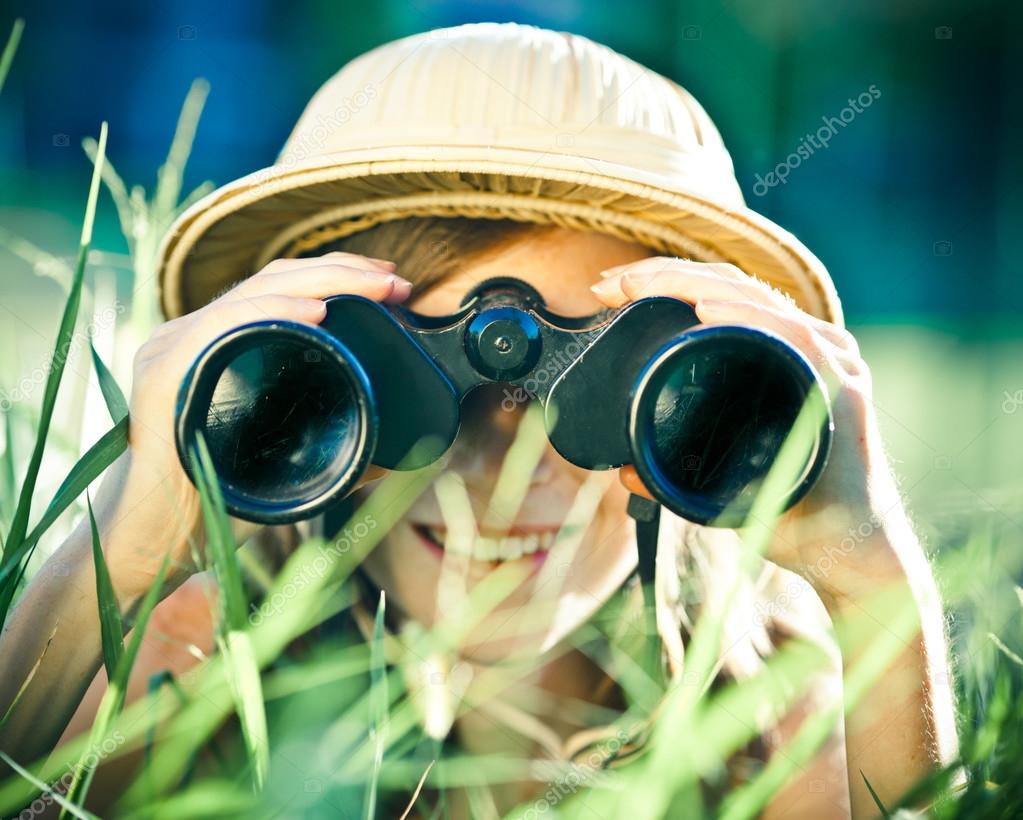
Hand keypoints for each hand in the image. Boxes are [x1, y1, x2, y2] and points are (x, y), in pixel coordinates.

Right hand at [100, 252, 410, 597]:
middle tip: (397, 284)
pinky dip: (273, 312)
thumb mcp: (286, 462)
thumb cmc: (216, 503)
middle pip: (275, 280)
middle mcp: (195, 337)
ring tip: (375, 287)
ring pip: (254, 292)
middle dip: (344, 271)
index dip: (338, 274)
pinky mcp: (163, 374)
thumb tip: (396, 450)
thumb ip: (331, 446)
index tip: (392, 284)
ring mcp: (174, 350)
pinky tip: (317, 314)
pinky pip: (221, 326)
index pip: (281, 287)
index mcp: (221, 346)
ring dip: (323, 282)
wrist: (154, 546)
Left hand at [592, 257, 906, 590]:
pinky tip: (704, 309)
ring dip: (692, 285)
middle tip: (608, 284)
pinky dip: (746, 318)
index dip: (664, 282)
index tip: (609, 289)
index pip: (719, 297)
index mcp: (781, 355)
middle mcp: (809, 347)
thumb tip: (626, 470)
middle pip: (732, 289)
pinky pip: (792, 337)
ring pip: (756, 300)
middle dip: (664, 276)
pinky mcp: (840, 386)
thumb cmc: (792, 514)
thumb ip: (678, 469)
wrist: (851, 555)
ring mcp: (828, 362)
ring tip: (639, 283)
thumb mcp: (723, 481)